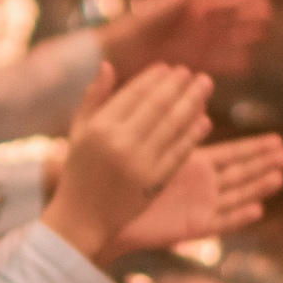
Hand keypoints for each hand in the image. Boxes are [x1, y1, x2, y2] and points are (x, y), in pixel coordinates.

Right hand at [43, 64, 212, 258]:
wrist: (82, 217)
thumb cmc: (79, 170)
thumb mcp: (78, 131)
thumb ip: (93, 98)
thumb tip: (107, 65)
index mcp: (99, 127)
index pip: (133, 93)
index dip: (154, 78)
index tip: (169, 68)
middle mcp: (120, 142)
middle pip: (157, 105)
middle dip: (178, 86)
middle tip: (193, 73)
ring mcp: (139, 162)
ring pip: (173, 125)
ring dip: (192, 103)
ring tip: (204, 88)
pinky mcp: (154, 181)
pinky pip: (179, 151)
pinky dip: (193, 134)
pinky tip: (204, 119)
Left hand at [97, 0, 271, 79]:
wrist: (120, 51)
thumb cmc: (140, 23)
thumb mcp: (166, 3)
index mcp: (192, 8)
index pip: (224, 1)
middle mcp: (195, 26)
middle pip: (229, 20)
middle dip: (248, 18)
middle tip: (269, 16)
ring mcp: (194, 45)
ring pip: (226, 40)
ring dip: (243, 38)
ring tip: (262, 34)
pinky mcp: (190, 63)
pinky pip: (216, 61)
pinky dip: (230, 61)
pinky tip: (245, 62)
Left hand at [111, 134, 282, 252]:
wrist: (101, 211)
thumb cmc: (119, 176)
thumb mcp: (143, 143)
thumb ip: (163, 120)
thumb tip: (182, 96)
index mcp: (192, 163)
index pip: (232, 153)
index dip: (254, 147)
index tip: (278, 137)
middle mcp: (201, 184)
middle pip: (241, 172)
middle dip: (265, 163)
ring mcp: (199, 205)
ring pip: (236, 194)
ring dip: (258, 186)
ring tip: (280, 177)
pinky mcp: (193, 226)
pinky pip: (221, 222)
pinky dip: (238, 217)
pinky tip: (257, 209)